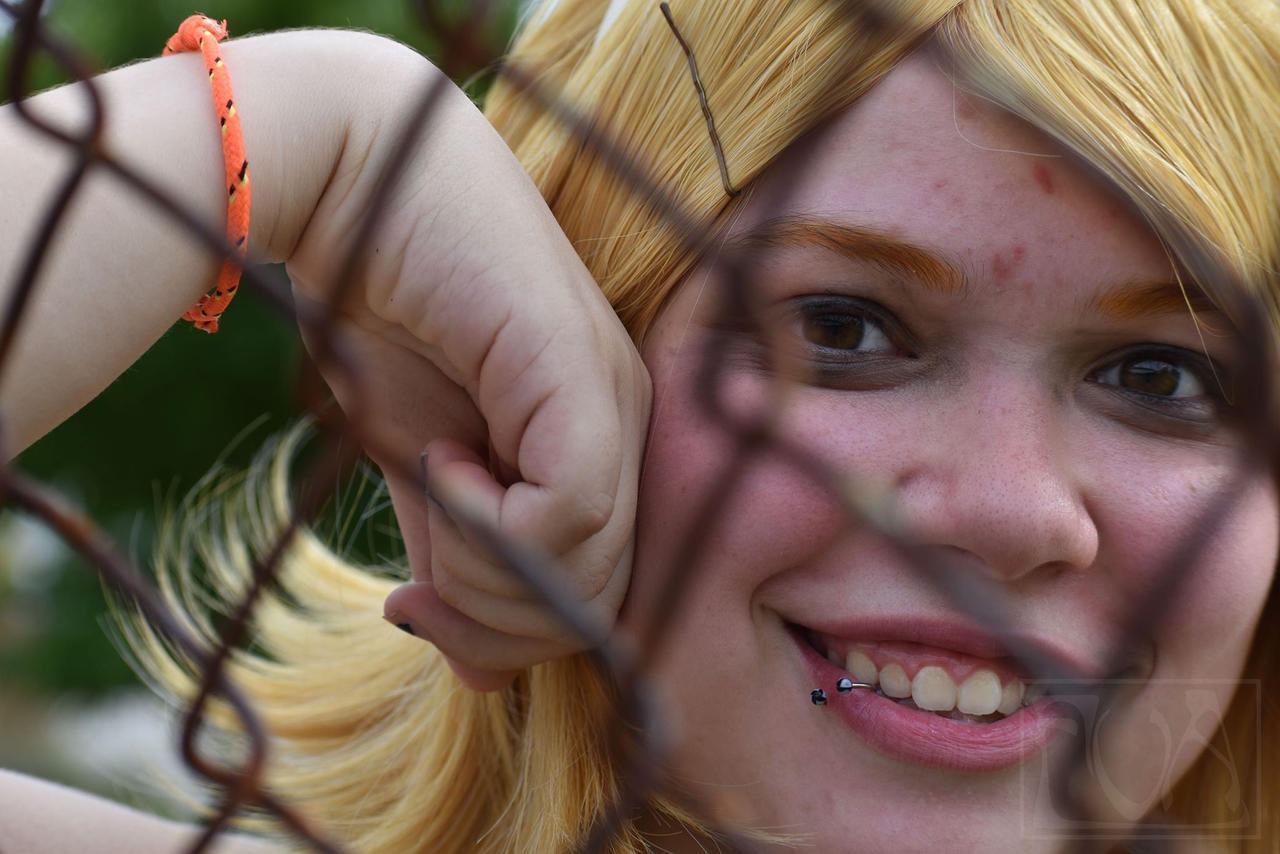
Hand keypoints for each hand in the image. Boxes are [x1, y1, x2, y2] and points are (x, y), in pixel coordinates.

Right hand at [286, 59, 650, 689]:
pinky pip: (568, 511)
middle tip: (419, 586)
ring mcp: (613, 394)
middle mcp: (627, 422)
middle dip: (497, 625)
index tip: (418, 607)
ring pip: (587, 569)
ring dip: (485, 574)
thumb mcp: (421, 468)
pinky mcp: (579, 371)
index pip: (599, 600)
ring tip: (431, 485)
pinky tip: (442, 455)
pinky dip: (494, 522)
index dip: (511, 637)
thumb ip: (460, 561)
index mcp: (601, 444)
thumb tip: (477, 676)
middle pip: (600, 603)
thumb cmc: (387, 314)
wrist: (352, 185)